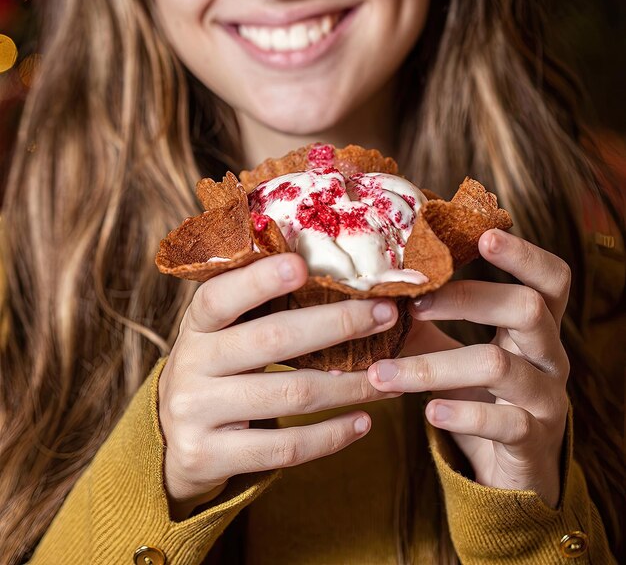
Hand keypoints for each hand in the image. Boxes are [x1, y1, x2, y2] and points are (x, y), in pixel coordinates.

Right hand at [159, 253, 399, 519]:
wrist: (172, 443)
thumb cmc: (216, 375)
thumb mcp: (222, 339)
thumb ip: (257, 313)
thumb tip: (330, 280)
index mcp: (196, 327)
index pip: (220, 297)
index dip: (259, 280)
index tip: (303, 265)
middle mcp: (190, 365)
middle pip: (272, 339)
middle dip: (338, 324)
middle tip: (386, 315)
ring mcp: (195, 414)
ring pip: (291, 394)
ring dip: (350, 385)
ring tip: (388, 376)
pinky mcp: (209, 456)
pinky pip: (285, 448)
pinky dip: (332, 435)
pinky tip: (363, 422)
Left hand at [368, 229, 570, 506]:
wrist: (508, 469)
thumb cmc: (479, 398)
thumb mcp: (455, 354)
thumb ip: (426, 323)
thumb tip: (370, 291)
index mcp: (534, 328)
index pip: (549, 279)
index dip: (523, 255)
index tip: (481, 235)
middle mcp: (549, 356)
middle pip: (527, 308)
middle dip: (468, 298)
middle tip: (414, 303)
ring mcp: (546, 398)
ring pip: (499, 366)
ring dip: (432, 366)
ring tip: (383, 373)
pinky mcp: (534, 440)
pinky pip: (504, 422)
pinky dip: (462, 413)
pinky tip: (429, 412)